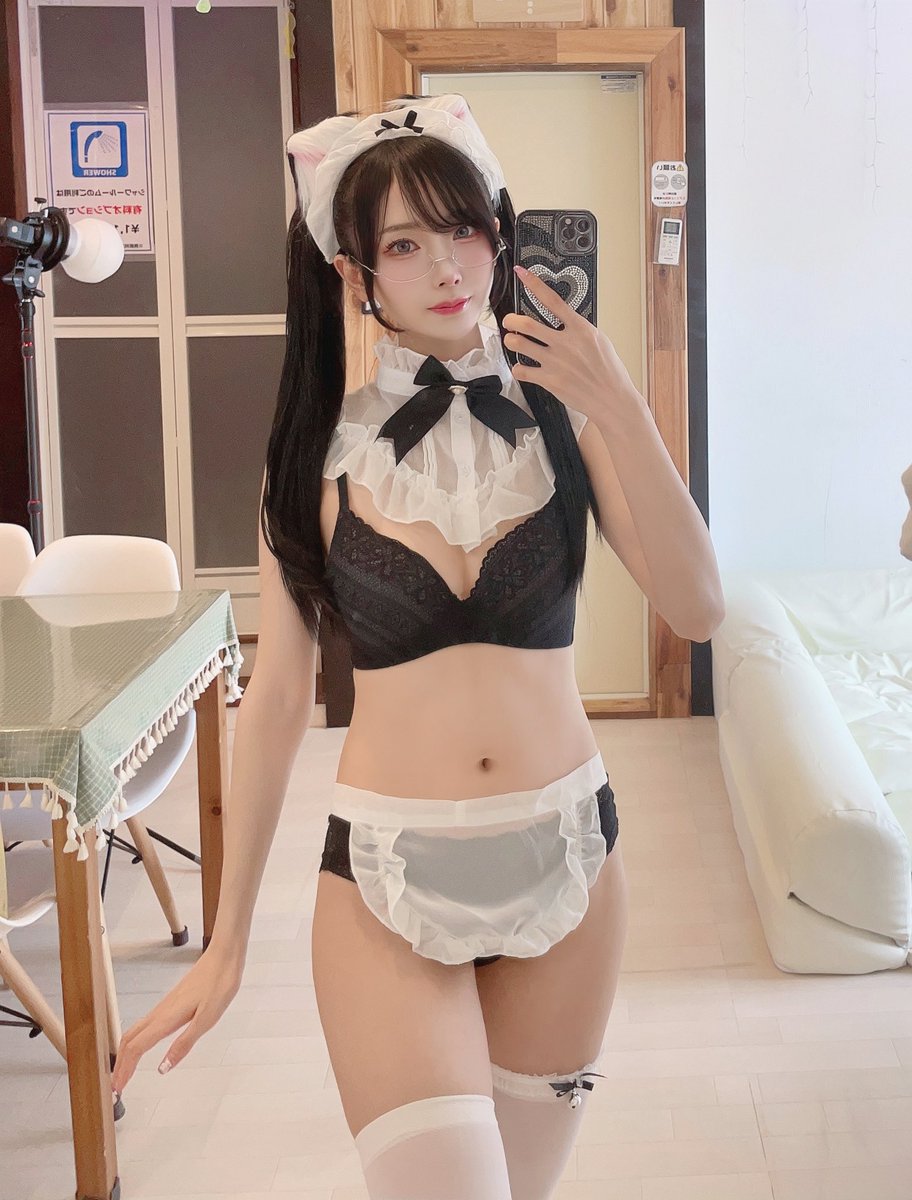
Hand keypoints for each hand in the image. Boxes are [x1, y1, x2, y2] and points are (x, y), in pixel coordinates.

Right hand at [110, 944, 243, 1094]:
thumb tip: (163, 1068)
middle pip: (129, 1040)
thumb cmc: (219, 984)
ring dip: (125, 1052)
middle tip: (115, 1085)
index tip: (117, 1089)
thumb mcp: (207, 1019)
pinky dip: (136, 1040)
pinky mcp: (170, 1002)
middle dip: (119, 1064)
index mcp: (166, 1018)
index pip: (136, 1048)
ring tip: (123, 1070)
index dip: (124, 1070)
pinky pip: (144, 1025)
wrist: (224, 957)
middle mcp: (160, 1012)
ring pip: (134, 1031)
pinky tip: (142, 1046)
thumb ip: (184, 1043)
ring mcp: (164, 1006)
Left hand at [503, 265, 640, 423]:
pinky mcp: (549, 380)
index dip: (534, 284)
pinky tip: (523, 368)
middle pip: (527, 323)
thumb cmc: (609, 372)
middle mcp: (565, 343)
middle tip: (510, 321)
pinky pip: (522, 370)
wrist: (612, 399)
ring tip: (513, 341)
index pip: (552, 300)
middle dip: (511, 320)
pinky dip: (518, 368)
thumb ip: (579, 329)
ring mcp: (556, 362)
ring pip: (519, 344)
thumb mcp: (599, 341)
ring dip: (510, 341)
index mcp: (580, 329)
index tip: (522, 274)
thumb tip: (565, 320)